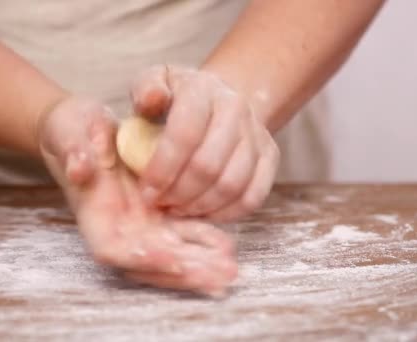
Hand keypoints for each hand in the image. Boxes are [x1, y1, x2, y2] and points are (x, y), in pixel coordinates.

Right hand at [37, 96, 237, 295]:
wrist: (84, 129)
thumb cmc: (75, 129)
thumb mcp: (70, 131)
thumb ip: (74, 150)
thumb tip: (81, 168)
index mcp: (93, 213)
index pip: (112, 249)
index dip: (142, 258)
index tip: (175, 256)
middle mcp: (116, 228)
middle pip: (147, 264)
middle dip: (183, 272)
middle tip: (219, 273)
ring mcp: (137, 226)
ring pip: (168, 257)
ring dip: (198, 266)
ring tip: (228, 267)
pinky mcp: (155, 217)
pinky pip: (180, 239)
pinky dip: (202, 245)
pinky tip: (226, 247)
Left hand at [130, 65, 279, 221]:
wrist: (220, 99)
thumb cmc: (177, 98)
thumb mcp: (155, 83)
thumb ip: (146, 90)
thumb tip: (152, 100)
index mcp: (202, 90)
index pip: (184, 135)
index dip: (163, 170)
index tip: (147, 193)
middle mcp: (235, 108)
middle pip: (209, 165)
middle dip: (180, 194)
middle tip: (161, 205)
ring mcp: (257, 133)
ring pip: (231, 185)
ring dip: (200, 206)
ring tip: (177, 210)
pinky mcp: (270, 156)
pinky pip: (253, 196)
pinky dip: (226, 213)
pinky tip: (202, 213)